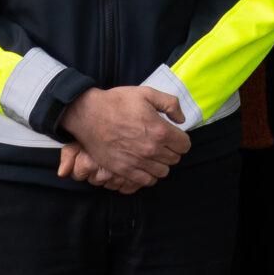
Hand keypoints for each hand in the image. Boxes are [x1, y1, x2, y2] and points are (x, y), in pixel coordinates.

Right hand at [64, 86, 189, 189]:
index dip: (181, 139)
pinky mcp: (123, 170)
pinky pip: (146, 181)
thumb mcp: (147, 93)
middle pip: (175, 159)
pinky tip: (144, 165)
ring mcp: (137, 162)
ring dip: (161, 163)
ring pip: (163, 172)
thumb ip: (170, 104)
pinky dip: (149, 175)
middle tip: (162, 142)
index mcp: (160, 130)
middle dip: (172, 150)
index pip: (184, 145)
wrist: (89, 114)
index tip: (174, 135)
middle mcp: (151, 150)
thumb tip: (181, 119)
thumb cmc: (118, 102)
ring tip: (153, 154)